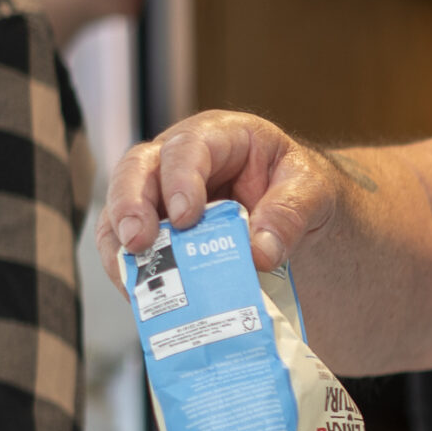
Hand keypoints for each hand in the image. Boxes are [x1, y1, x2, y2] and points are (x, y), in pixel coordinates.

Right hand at [97, 109, 340, 282]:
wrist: (298, 210)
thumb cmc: (300, 187)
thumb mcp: (312, 190)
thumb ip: (290, 214)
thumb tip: (259, 253)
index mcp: (220, 136)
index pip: (188, 146)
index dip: (180, 178)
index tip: (186, 216)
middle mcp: (178, 159)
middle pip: (136, 169)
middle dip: (130, 205)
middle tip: (139, 241)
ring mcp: (160, 193)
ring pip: (120, 207)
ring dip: (119, 243)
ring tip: (130, 277)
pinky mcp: (156, 228)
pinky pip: (126, 245)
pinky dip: (128, 270)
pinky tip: (140, 294)